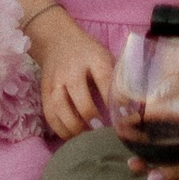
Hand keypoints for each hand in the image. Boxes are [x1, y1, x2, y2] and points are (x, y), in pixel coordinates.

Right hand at [29, 9, 116, 137]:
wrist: (57, 40)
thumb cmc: (88, 54)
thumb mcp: (105, 57)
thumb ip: (117, 78)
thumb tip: (133, 108)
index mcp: (93, 58)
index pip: (104, 78)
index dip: (114, 99)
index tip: (125, 117)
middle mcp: (72, 70)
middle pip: (78, 95)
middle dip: (90, 115)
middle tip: (101, 131)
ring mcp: (56, 81)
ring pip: (60, 107)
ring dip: (73, 126)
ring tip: (85, 139)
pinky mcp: (44, 92)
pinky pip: (49, 114)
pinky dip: (60, 129)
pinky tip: (71, 137)